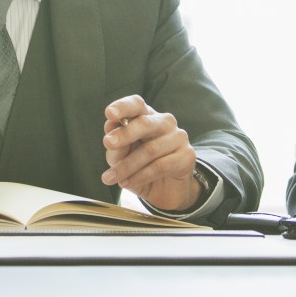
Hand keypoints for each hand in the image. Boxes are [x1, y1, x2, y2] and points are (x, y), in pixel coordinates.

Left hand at [100, 96, 199, 211]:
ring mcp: (178, 137)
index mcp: (146, 116)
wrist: (165, 191)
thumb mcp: (121, 158)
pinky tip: (127, 182)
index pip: (136, 104)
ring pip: (149, 150)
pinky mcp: (187, 155)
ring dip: (127, 166)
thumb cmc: (140, 168)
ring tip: (111, 177)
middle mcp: (164, 122)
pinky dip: (140, 176)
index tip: (109, 114)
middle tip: (108, 143)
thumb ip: (116, 146)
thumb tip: (109, 131)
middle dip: (124, 134)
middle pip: (144, 123)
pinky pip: (160, 166)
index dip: (123, 107)